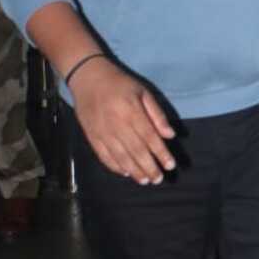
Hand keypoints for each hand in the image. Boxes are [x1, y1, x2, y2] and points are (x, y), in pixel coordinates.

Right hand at [71, 58, 176, 184]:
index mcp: (132, 112)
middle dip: (149, 167)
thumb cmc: (120, 84)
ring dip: (134, 171)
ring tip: (145, 181)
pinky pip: (104, 155)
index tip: (170, 165)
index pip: (150, 138)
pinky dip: (115, 166)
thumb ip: (157, 114)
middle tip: (159, 179)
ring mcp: (102, 132)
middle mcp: (117, 124)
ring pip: (120, 157)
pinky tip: (125, 172)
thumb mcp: (143, 92)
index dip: (161, 153)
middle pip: (136, 151)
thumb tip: (169, 135)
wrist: (88, 78)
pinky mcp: (91, 136)